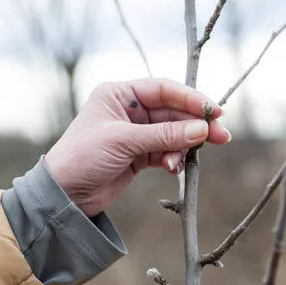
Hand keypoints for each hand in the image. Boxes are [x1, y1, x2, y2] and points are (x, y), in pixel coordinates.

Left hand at [45, 77, 230, 216]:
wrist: (64, 194)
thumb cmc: (83, 157)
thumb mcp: (123, 141)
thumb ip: (164, 135)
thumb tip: (201, 129)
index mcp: (119, 94)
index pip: (163, 89)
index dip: (191, 99)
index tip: (214, 111)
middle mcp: (128, 110)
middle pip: (172, 112)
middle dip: (195, 125)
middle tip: (222, 136)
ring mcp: (135, 133)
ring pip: (172, 134)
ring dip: (184, 146)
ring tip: (189, 160)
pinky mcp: (138, 155)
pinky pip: (165, 152)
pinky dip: (173, 159)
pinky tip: (174, 168)